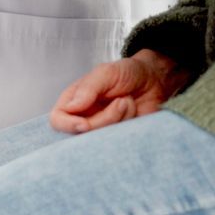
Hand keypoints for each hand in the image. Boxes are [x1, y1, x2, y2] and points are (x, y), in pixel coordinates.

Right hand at [50, 50, 188, 133]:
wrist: (156, 80)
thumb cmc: (129, 73)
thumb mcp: (107, 72)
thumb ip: (88, 88)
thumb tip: (71, 107)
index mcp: (75, 100)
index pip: (58, 119)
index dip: (68, 125)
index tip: (85, 124)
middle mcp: (85, 116)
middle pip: (81, 133)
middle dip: (105, 119)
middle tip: (122, 101)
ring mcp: (102, 129)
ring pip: (101, 139)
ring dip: (120, 119)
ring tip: (128, 101)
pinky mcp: (117, 137)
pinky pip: (117, 142)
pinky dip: (128, 126)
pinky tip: (133, 112)